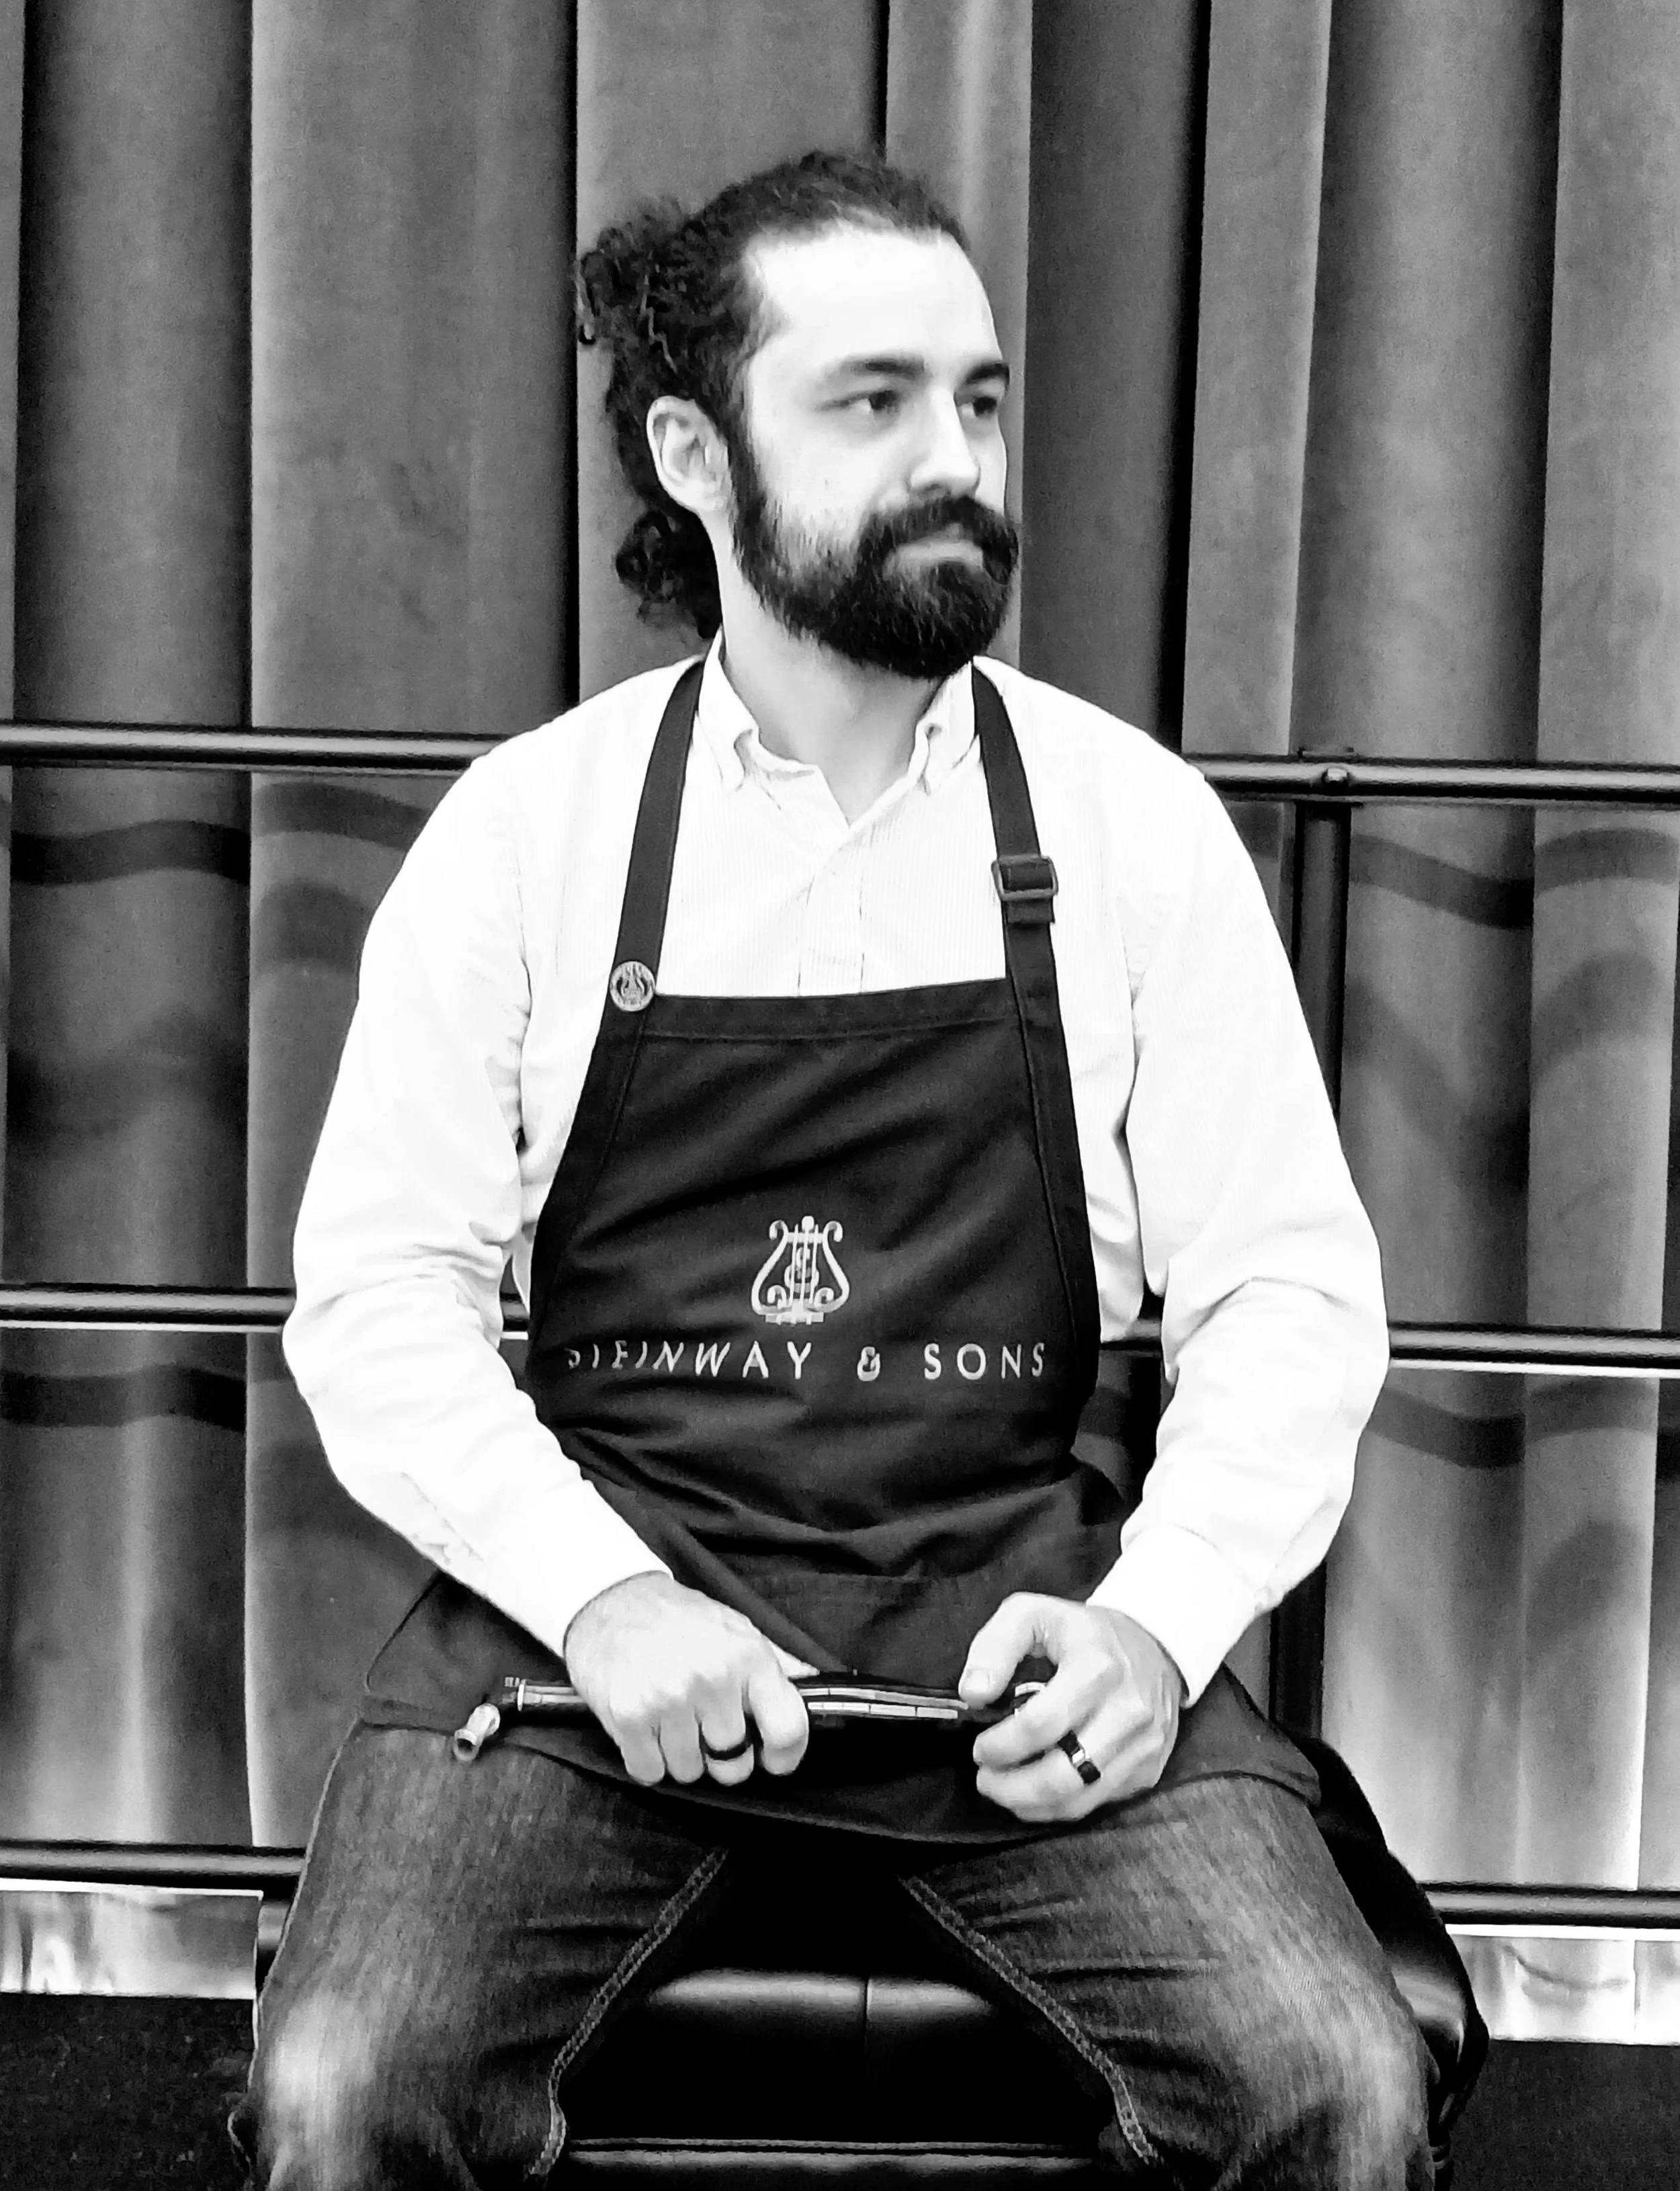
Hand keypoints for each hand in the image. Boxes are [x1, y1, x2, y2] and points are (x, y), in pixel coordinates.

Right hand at [562, 1573, 813, 1789]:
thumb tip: (820, 1689)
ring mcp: (668, 1700)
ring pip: (690, 1772)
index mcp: (748, 1657)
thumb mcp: (736, 1629)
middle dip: (721, 1756)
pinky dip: (647, 1758)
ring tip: (670, 1718)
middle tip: (704, 1727)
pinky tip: (645, 1726)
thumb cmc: (679, 1619)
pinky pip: (650, 1772)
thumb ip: (777, 1664)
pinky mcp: (628, 1716)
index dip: (785, 1756)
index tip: (772, 1758)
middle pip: (734, 1764)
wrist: (611, 1599)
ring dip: (680, 1756)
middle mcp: (712, 1679)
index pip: (788, 1728)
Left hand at [959, 1595, 1184, 1821]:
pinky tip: (1037, 1791)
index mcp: (1097, 1666)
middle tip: (986, 1779)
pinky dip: (1059, 1805)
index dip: (1001, 1745)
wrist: (1154, 1645)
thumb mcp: (1032, 1614)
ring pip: (1079, 1799)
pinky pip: (1097, 1803)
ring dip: (1031, 1804)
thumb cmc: (1083, 1632)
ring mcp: (1143, 1745)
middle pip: (1062, 1776)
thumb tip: (973, 1693)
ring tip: (1004, 1789)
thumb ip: (994, 1647)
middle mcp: (1128, 1710)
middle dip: (1011, 1788)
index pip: (1041, 1725)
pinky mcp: (1149, 1769)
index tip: (980, 1748)